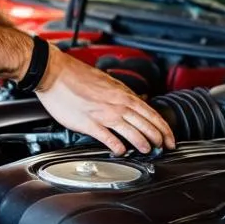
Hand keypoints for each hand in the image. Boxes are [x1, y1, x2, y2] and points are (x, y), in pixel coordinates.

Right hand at [34, 44, 175, 154]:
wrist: (54, 72)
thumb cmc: (76, 75)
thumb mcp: (106, 81)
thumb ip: (120, 93)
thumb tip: (132, 101)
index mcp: (121, 93)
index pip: (151, 113)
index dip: (163, 128)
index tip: (170, 138)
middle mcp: (116, 104)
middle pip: (146, 124)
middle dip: (158, 138)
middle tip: (164, 147)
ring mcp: (103, 114)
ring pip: (132, 132)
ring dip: (143, 143)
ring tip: (147, 150)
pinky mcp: (89, 122)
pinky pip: (109, 138)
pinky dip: (118, 146)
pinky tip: (121, 151)